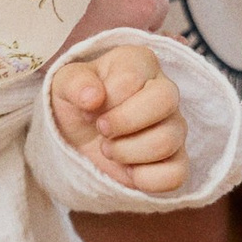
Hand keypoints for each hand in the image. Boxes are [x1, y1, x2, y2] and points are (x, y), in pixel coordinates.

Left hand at [51, 39, 189, 193]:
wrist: (77, 138)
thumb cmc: (77, 103)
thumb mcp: (64, 86)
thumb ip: (76, 84)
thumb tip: (93, 96)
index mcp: (140, 63)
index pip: (132, 78)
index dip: (105, 100)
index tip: (88, 109)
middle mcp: (165, 91)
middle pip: (165, 100)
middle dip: (123, 122)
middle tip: (101, 130)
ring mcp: (175, 126)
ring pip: (168, 140)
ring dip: (127, 152)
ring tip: (109, 149)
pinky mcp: (176, 160)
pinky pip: (177, 174)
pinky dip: (146, 179)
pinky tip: (128, 171)